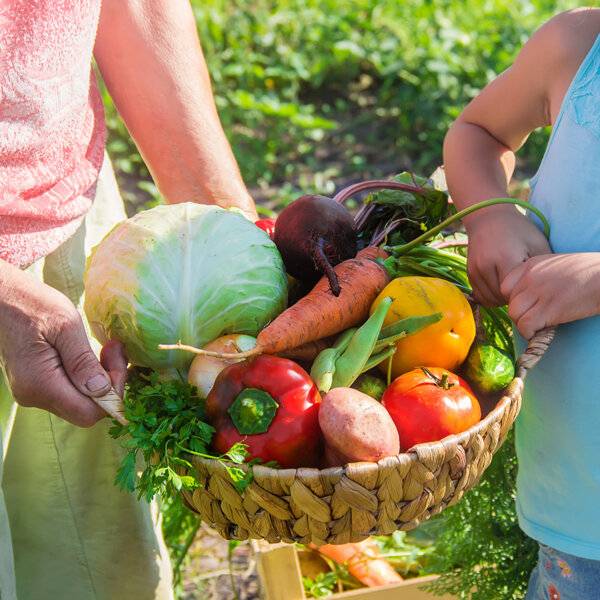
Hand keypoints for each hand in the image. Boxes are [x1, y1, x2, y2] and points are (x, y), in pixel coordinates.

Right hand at [0, 261, 127, 426]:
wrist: (2, 298)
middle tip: (114, 349)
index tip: (117, 360)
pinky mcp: (37, 385)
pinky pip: (71, 391)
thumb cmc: (32, 304)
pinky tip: (92, 354)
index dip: (112, 394)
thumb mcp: (65, 325)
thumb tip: (102, 390)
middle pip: (87, 410)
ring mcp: (34, 393)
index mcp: (40, 384)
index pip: (88, 413)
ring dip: (101, 379)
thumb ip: (83, 361)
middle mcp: (34, 396)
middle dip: (110, 384)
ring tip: (106, 348)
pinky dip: (88, 376)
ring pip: (81, 401)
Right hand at [465, 208, 550, 306]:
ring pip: (489, 299)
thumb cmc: (518, 229)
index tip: (534, 289)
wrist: (488, 216)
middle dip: (514, 299)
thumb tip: (547, 290)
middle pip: (502, 297)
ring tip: (514, 291)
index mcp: (506, 258)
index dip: (526, 294)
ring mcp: (475, 269)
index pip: (516, 292)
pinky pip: (480, 295)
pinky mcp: (470, 272)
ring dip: (502, 300)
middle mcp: (486, 265)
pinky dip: (491, 297)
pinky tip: (502, 291)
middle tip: (526, 292)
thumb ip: (542, 268)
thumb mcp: (537, 243)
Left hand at [500, 253, 599, 338]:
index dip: (514, 299)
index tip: (526, 305)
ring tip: (537, 325)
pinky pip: (525, 325)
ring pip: (514, 314)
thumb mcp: (556, 265)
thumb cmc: (588, 272)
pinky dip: (529, 333)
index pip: (505, 286)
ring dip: (523, 324)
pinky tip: (539, 332)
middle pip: (509, 302)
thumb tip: (527, 295)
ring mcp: (539, 292)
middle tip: (534, 318)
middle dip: (520, 313)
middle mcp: (531, 277)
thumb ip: (539, 276)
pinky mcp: (549, 309)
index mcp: (531, 264)